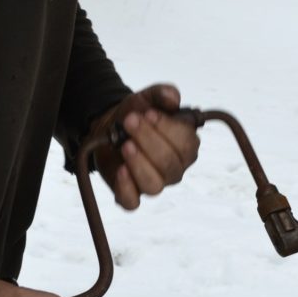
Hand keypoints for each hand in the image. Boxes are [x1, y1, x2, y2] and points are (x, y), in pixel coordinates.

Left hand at [91, 83, 199, 209]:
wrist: (110, 125)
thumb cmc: (136, 114)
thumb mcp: (148, 97)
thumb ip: (162, 94)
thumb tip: (172, 98)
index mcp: (185, 145)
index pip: (187, 144)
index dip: (168, 129)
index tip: (148, 113)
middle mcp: (174, 168)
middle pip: (170, 164)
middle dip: (148, 141)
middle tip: (130, 121)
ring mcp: (154, 183)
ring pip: (154, 185)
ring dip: (139, 164)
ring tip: (125, 145)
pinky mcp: (131, 193)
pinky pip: (132, 202)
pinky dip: (126, 189)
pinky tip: (120, 171)